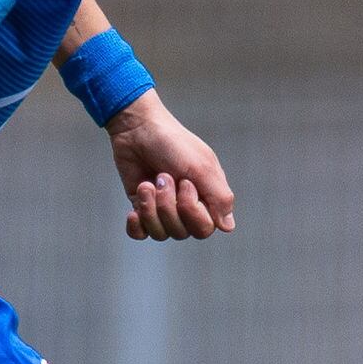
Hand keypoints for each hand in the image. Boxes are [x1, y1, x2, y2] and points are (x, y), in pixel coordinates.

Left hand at [105, 91, 236, 239]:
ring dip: (151, 208)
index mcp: (207, 198)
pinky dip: (137, 225)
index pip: (205, 228)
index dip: (192, 211)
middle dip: (168, 206)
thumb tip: (228, 227)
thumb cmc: (174, 143)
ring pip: (160, 233)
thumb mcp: (202, 168)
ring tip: (148, 183)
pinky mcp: (142, 207)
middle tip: (162, 177)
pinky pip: (140, 234)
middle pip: (182, 232)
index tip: (185, 183)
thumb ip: (220, 197)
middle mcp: (187, 207)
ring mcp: (164, 209)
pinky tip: (133, 211)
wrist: (137, 129)